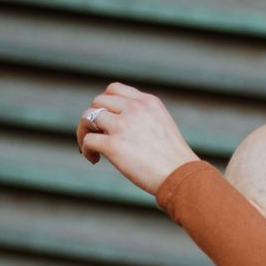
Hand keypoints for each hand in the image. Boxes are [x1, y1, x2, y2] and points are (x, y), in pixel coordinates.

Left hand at [75, 83, 200, 195]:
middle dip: (92, 118)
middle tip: (97, 135)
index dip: (104, 104)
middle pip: (98, 101)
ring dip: (84, 132)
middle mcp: (134, 108)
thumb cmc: (173, 159)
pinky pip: (88, 140)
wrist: (181, 175)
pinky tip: (94, 159)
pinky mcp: (114, 145)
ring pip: (88, 117)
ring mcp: (123, 125)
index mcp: (147, 102)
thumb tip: (118, 125)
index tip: (106, 120)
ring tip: (90, 148)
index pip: (114, 89)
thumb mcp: (162, 125)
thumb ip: (142, 118)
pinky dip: (85, 149)